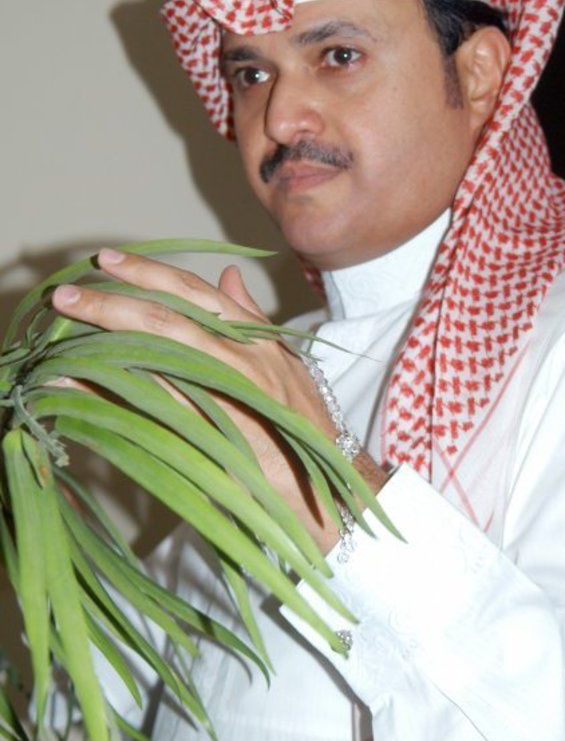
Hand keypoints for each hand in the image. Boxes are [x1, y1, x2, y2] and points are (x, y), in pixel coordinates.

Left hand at [52, 248, 342, 552]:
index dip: (150, 271)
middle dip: (114, 298)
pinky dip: (111, 387)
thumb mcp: (283, 359)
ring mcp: (229, 388)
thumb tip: (228, 273)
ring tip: (63, 330)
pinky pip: (151, 398)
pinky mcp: (214, 424)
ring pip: (157, 349)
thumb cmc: (303, 421)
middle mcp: (242, 354)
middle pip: (169, 314)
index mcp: (255, 335)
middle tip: (68, 292)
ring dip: (105, 336)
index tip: (109, 260)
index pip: (196, 291)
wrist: (324, 480)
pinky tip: (76, 383)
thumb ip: (251, 316)